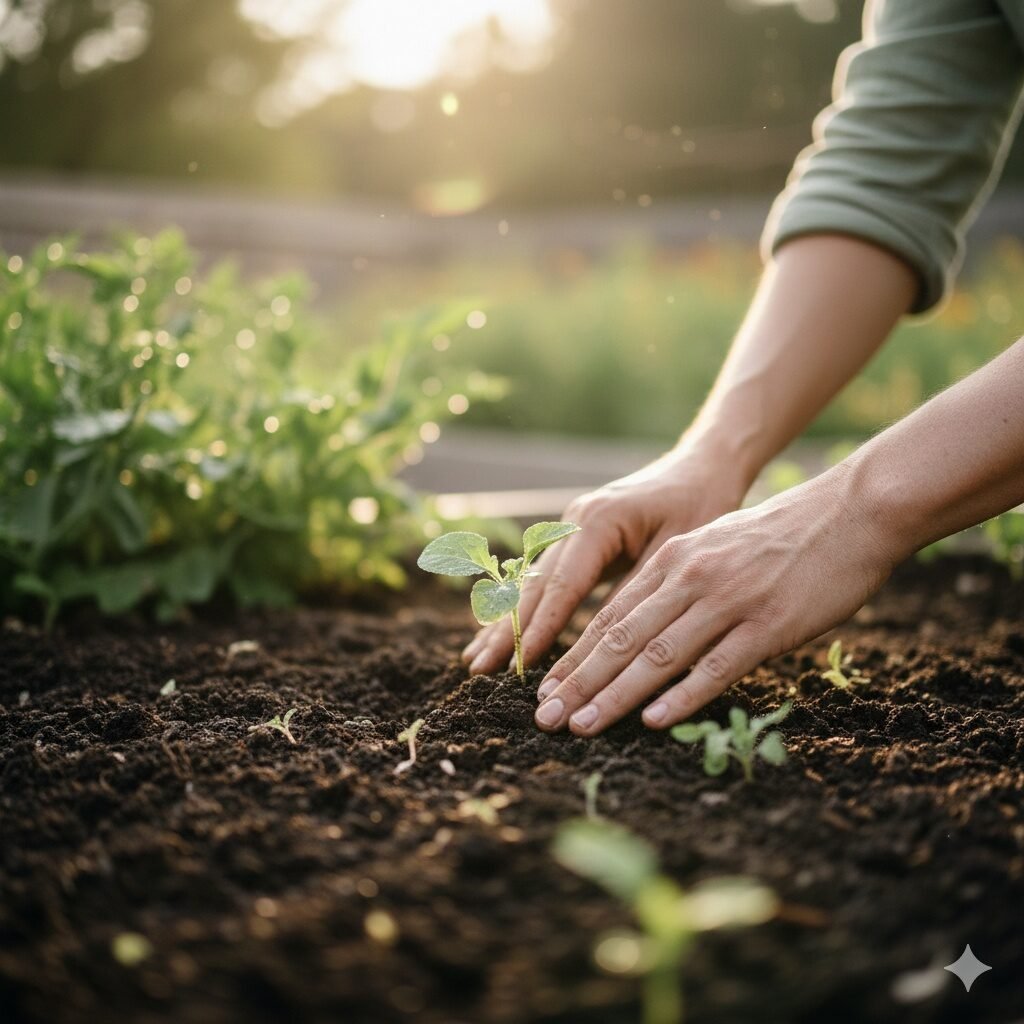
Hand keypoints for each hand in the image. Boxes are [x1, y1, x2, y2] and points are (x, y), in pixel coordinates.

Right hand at [461, 445, 747, 675]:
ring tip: (479, 662)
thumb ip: (637, 595)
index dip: (539, 628)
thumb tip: (607, 650)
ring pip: (531, 583)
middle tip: (481, 672)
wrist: (703, 466)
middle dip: (508, 631)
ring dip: (505, 623)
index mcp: (597, 521)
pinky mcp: (575, 539)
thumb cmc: (701, 505)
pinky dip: (523, 610)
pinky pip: (543, 579)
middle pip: (534, 585)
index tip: (519, 664)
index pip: (561, 585)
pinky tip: (501, 635)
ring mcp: (569, 527)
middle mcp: (573, 521)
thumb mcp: (676, 552)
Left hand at [531, 465, 897, 735]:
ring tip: (581, 726)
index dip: (573, 654)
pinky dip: (681, 696)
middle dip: (578, 682)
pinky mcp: (767, 624)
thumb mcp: (715, 544)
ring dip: (614, 696)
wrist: (851, 511)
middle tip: (545, 717)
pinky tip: (653, 721)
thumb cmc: (782, 535)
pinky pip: (715, 666)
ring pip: (657, 655)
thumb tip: (643, 624)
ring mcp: (727, 601)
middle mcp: (689, 578)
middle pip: (621, 638)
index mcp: (673, 559)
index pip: (610, 614)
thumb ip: (677, 580)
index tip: (545, 687)